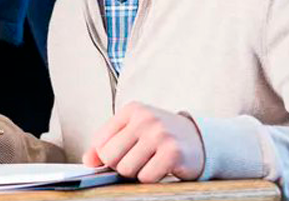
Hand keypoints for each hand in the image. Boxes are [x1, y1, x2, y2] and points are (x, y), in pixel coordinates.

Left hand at [83, 102, 203, 182]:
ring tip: (149, 162)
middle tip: (137, 161)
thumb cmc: (160, 137)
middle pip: (110, 157)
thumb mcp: (132, 132)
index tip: (122, 154)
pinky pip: (146, 177)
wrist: (199, 140)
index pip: (100, 142)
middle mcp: (144, 118)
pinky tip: (161, 167)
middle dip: (120, 165)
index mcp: (131, 110)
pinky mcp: (172, 152)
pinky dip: (151, 178)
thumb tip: (88, 161)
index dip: (107, 155)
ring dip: (136, 173)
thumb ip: (107, 144)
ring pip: (126, 169)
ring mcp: (159, 134)